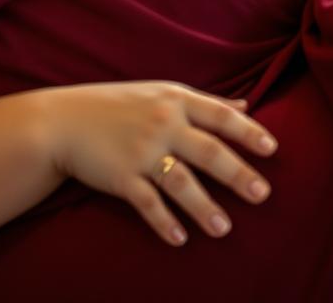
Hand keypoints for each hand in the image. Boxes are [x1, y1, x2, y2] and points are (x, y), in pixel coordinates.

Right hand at [47, 81, 276, 245]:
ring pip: (183, 184)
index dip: (248, 132)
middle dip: (239, 175)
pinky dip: (165, 223)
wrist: (60, 121)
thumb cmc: (113, 105)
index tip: (272, 149)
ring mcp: (141, 151)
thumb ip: (202, 101)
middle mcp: (160, 123)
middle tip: (262, 195)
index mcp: (171, 99)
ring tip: (223, 229)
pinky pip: (150, 204)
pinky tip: (180, 239)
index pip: (220, 115)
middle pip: (210, 152)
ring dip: (205, 209)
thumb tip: (246, 104)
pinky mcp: (121, 177)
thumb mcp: (158, 93)